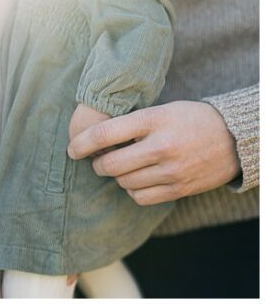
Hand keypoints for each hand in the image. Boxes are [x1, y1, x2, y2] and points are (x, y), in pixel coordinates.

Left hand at [68, 101, 239, 205]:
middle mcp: (162, 146)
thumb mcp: (161, 110)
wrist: (234, 137)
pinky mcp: (179, 189)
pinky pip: (140, 197)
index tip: (73, 150)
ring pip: (123, 182)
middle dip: (97, 164)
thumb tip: (93, 141)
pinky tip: (138, 179)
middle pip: (110, 164)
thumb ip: (130, 124)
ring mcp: (172, 170)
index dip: (81, 144)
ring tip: (123, 167)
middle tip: (99, 161)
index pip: (104, 134)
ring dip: (116, 177)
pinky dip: (132, 190)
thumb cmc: (190, 119)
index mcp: (154, 120)